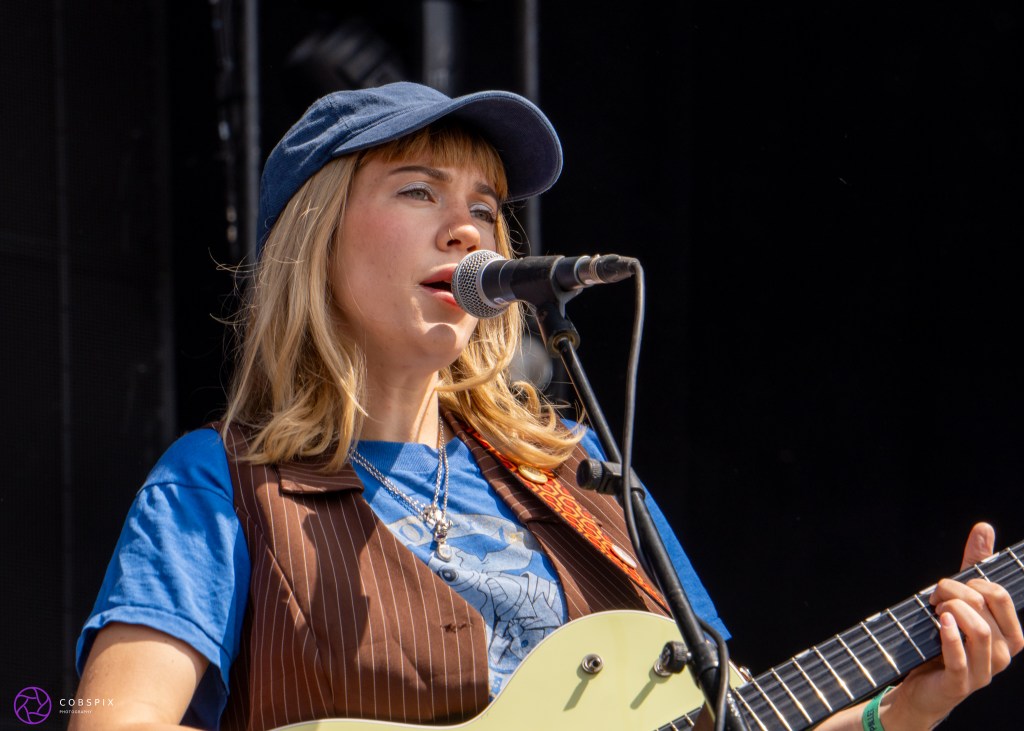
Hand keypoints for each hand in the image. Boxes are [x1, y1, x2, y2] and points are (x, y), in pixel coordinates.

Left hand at [880, 522, 1023, 729]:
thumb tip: (985, 527)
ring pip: (978, 629)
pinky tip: (938, 622)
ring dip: (949, 608)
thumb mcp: (960, 600)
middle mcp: (1003, 654)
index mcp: (1009, 634)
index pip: (1001, 595)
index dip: (971, 582)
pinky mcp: (961, 683)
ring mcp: (984, 671)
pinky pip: (960, 657)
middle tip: (934, 596)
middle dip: (954, 590)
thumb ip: (974, 566)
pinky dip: (948, 635)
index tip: (949, 586)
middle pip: (986, 606)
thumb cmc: (944, 639)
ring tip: (933, 609)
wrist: (923, 686)